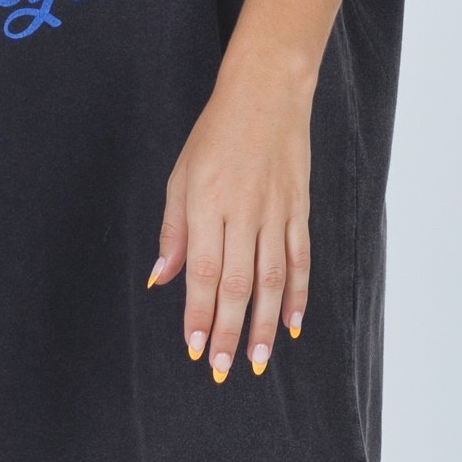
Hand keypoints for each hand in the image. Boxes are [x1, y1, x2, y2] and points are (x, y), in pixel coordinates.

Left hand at [147, 58, 312, 380]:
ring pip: (272, 279)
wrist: (266, 93)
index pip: (202, 271)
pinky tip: (294, 324)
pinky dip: (299, 294)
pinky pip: (300, 259)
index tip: (194, 348)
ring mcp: (276, 211)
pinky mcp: (300, 208)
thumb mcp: (181, 175)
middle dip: (230, 331)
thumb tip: (160, 279)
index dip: (198, 314)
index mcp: (207, 203)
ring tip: (260, 360)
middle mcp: (243, 212)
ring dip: (266, 324)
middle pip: (238, 283)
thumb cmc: (215, 133)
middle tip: (223, 368)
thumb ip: (174, 230)